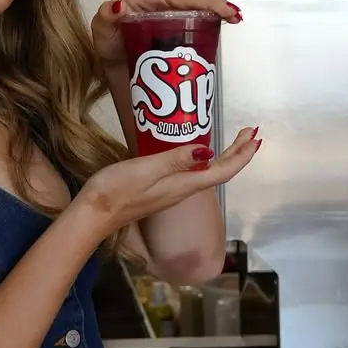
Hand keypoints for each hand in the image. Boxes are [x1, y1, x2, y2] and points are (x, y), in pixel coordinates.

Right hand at [77, 128, 260, 235]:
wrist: (93, 215)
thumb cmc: (116, 190)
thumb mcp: (145, 169)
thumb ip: (175, 160)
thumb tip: (207, 151)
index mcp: (183, 185)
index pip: (222, 171)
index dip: (241, 156)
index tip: (254, 137)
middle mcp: (182, 189)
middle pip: (218, 172)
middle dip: (237, 153)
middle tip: (249, 132)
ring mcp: (171, 191)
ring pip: (207, 173)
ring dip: (224, 157)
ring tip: (233, 141)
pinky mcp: (159, 189)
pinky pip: (191, 173)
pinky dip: (203, 160)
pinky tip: (197, 152)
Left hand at [91, 0, 240, 66]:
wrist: (117, 72)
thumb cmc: (108, 44)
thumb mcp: (101, 30)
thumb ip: (106, 17)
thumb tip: (116, 6)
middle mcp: (160, 1)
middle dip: (209, 0)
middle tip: (226, 10)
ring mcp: (172, 17)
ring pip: (198, 8)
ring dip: (216, 10)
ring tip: (233, 17)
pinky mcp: (180, 33)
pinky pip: (200, 24)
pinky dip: (214, 24)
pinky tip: (227, 26)